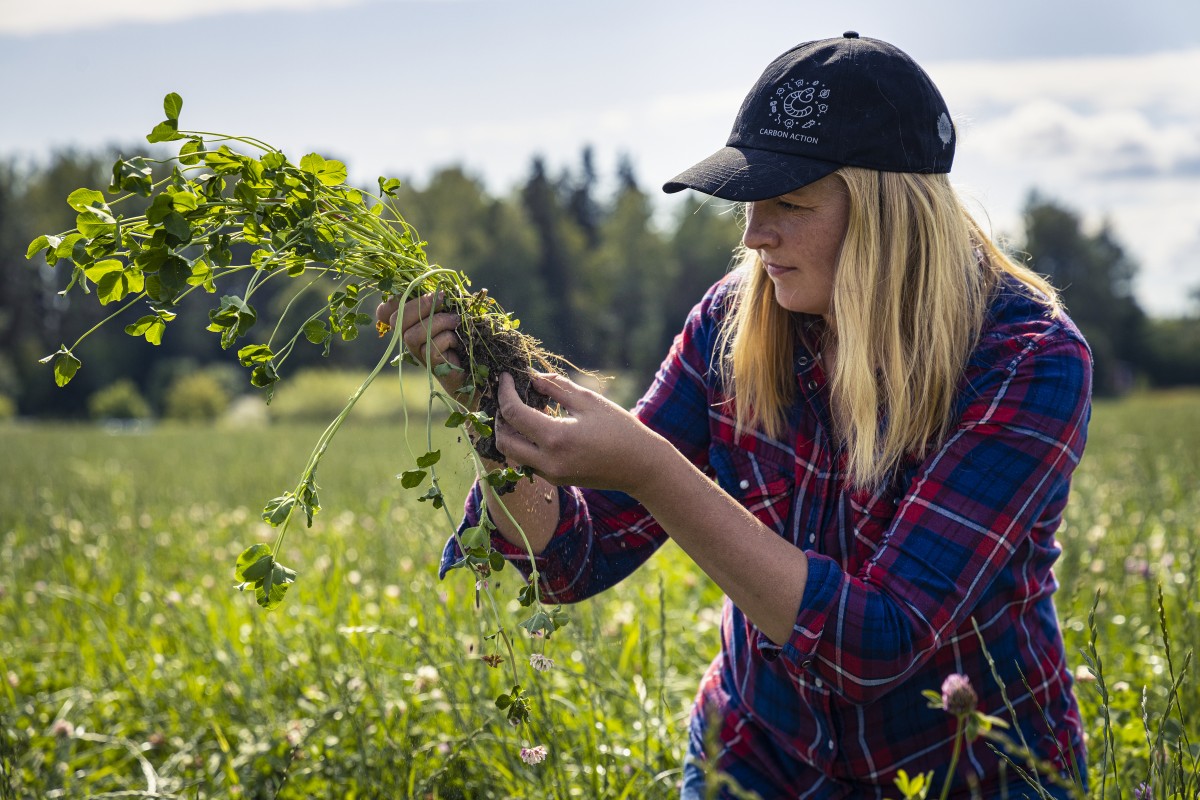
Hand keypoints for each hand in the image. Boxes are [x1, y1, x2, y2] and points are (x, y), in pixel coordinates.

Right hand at [376, 292, 467, 397]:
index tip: (415, 291)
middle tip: (442, 298)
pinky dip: (447, 338)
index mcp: (412, 322)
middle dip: (419, 304)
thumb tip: (438, 288)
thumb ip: (440, 299)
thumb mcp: (451, 309)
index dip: (391, 301)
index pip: (386, 312)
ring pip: (411, 336)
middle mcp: (410, 338)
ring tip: (455, 320)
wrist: (481, 363)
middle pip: (396, 320)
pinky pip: (430, 349)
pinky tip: (457, 341)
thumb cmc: (466, 331)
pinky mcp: (432, 366)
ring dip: (437, 322)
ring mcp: (419, 353)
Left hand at [493, 371, 665, 494]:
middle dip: (499, 417)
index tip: (505, 377)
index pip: (513, 413)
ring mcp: (551, 475)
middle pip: (504, 440)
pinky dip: (525, 443)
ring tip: (522, 409)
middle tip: (507, 396)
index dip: (504, 392)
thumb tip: (532, 377)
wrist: (641, 466)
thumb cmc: (620, 429)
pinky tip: (537, 426)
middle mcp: (548, 461)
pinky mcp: (557, 480)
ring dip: (511, 432)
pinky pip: (529, 462)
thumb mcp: (589, 401)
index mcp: (556, 438)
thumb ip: (557, 387)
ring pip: (514, 454)